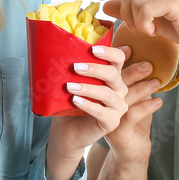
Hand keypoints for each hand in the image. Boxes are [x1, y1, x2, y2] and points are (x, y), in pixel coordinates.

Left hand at [45, 44, 128, 179]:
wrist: (66, 130)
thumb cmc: (69, 103)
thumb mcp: (71, 82)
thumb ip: (72, 69)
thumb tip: (59, 50)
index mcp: (112, 75)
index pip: (118, 58)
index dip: (109, 52)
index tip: (92, 49)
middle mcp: (119, 89)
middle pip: (113, 74)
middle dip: (94, 69)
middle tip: (75, 67)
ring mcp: (118, 106)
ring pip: (106, 93)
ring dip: (87, 88)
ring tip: (69, 86)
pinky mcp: (112, 122)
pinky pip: (102, 112)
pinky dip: (88, 105)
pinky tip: (75, 100)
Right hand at [102, 55, 164, 164]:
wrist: (126, 154)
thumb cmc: (131, 124)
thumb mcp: (134, 101)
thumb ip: (136, 84)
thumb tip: (149, 61)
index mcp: (103, 89)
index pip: (107, 69)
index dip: (114, 57)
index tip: (131, 49)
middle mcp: (102, 100)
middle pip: (111, 80)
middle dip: (131, 71)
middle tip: (149, 65)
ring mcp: (107, 115)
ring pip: (122, 97)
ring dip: (141, 89)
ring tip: (157, 83)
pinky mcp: (115, 130)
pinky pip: (131, 116)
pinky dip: (146, 107)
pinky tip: (159, 102)